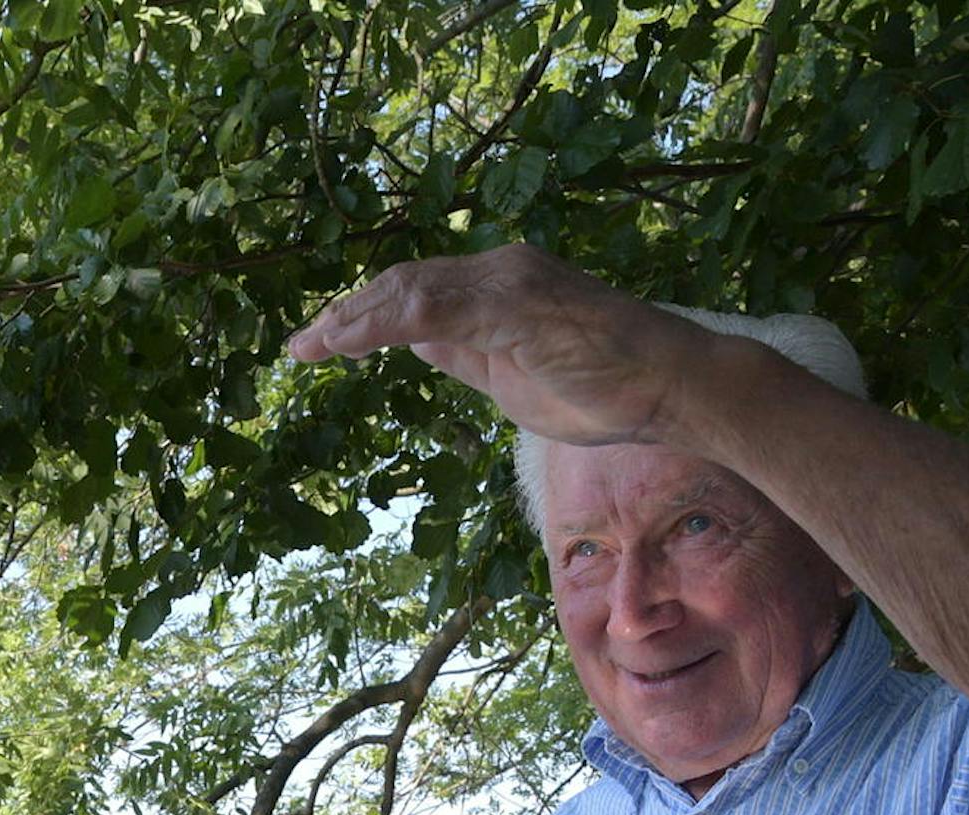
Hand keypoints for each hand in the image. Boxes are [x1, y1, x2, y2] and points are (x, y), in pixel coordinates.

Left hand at [286, 244, 718, 453]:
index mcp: (498, 289)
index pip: (417, 293)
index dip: (366, 315)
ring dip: (355, 319)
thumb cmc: (601, 389)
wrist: (668, 386)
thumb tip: (416, 344)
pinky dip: (387, 323)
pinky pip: (437, 309)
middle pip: (403, 283)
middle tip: (300, 347)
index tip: (322, 344)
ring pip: (412, 291)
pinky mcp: (517, 305)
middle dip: (346, 315)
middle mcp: (500, 272)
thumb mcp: (509, 378)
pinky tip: (352, 343)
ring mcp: (509, 283)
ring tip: (312, 346)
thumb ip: (464, 355)